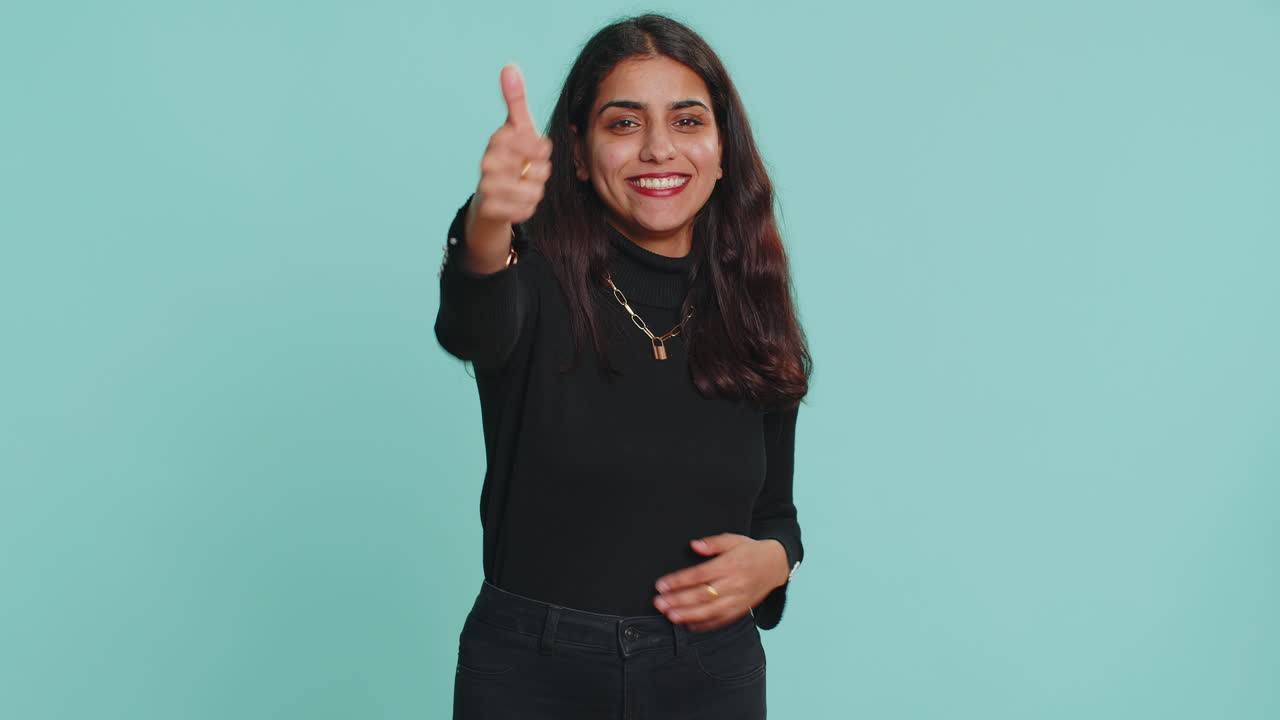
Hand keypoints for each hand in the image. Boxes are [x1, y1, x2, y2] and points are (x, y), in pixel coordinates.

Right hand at [463, 64, 552, 272]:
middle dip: (540, 172)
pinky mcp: (490, 209)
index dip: (543, 150)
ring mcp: (487, 187)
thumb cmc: (509, 158)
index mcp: (497, 141)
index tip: (534, 151)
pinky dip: (527, 207)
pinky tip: (516, 201)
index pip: (539, 144)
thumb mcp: (516, 128)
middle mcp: (488, 162)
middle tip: (527, 170)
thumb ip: (516, 99)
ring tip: (522, 185)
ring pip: (535, 191)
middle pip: (540, 170)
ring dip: (535, 190)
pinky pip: (527, 209)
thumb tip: (509, 66)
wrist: (488, 197)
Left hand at [652, 534, 789, 631]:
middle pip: (702, 595)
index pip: (700, 575)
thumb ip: (713, 543)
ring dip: (688, 615)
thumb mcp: (733, 540)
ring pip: (710, 611)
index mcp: (730, 565)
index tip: (661, 585)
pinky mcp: (741, 610)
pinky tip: (688, 626)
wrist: (776, 565)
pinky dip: (704, 625)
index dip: (679, 581)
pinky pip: (721, 621)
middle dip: (678, 600)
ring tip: (670, 616)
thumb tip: (694, 545)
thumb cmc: (749, 551)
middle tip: (659, 603)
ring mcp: (738, 600)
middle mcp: (734, 584)